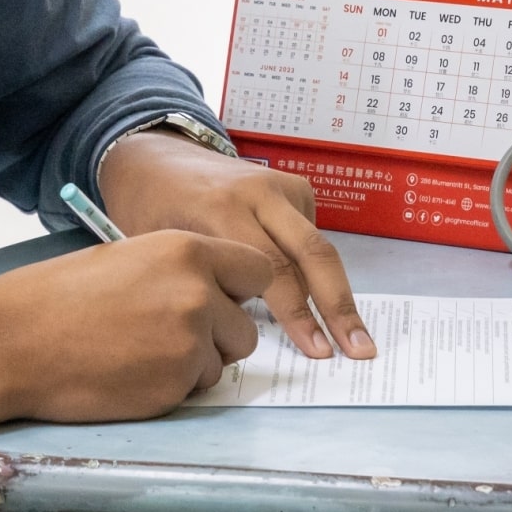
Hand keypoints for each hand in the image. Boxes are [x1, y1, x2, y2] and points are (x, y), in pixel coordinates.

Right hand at [0, 230, 273, 426]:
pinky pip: (193, 390)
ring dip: (193, 365)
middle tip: (170, 338)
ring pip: (221, 362)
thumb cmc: (58, 296)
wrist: (14, 340)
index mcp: (187, 250)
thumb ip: (178, 272)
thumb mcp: (127, 259)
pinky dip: (169, 387)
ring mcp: (190, 341)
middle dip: (219, 337)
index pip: (258, 270)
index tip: (223, 302)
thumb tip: (213, 294)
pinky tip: (129, 374)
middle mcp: (199, 292)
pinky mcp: (175, 384)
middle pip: (247, 327)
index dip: (240, 292)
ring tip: (140, 354)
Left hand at [97, 131, 373, 361]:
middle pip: (312, 254)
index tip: (316, 352)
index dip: (298, 315)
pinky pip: (310, 235)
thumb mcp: (168, 252)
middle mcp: (258, 193)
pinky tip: (318, 300)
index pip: (272, 271)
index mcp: (221, 210)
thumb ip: (211, 284)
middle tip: (359, 348)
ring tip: (356, 338)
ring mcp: (279, 185)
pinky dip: (314, 270)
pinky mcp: (293, 186)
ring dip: (337, 294)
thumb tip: (248, 332)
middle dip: (338, 306)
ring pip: (319, 246)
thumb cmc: (152, 213)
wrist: (154, 159)